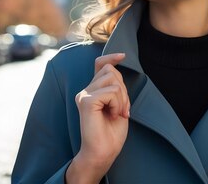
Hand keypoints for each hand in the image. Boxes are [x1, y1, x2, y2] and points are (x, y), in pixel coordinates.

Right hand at [66, 53, 129, 183]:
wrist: (103, 153)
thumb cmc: (111, 133)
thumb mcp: (118, 105)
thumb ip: (115, 88)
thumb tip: (117, 66)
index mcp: (92, 90)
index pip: (99, 65)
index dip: (111, 57)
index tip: (123, 55)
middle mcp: (85, 90)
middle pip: (111, 71)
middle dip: (124, 89)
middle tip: (123, 109)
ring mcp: (83, 95)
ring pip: (113, 80)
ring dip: (122, 98)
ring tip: (117, 113)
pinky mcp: (86, 101)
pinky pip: (111, 92)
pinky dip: (118, 104)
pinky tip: (113, 115)